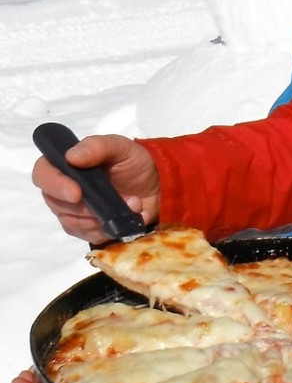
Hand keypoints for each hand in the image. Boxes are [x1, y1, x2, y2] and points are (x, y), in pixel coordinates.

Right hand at [31, 134, 159, 244]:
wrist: (157, 186)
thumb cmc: (134, 163)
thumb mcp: (122, 147)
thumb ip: (98, 146)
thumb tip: (72, 156)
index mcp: (65, 165)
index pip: (42, 174)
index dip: (54, 184)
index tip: (76, 193)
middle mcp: (62, 189)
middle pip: (56, 203)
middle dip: (88, 205)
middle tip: (120, 198)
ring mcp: (72, 211)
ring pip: (72, 222)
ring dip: (104, 217)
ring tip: (132, 203)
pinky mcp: (86, 228)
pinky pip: (88, 235)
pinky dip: (109, 228)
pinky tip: (126, 217)